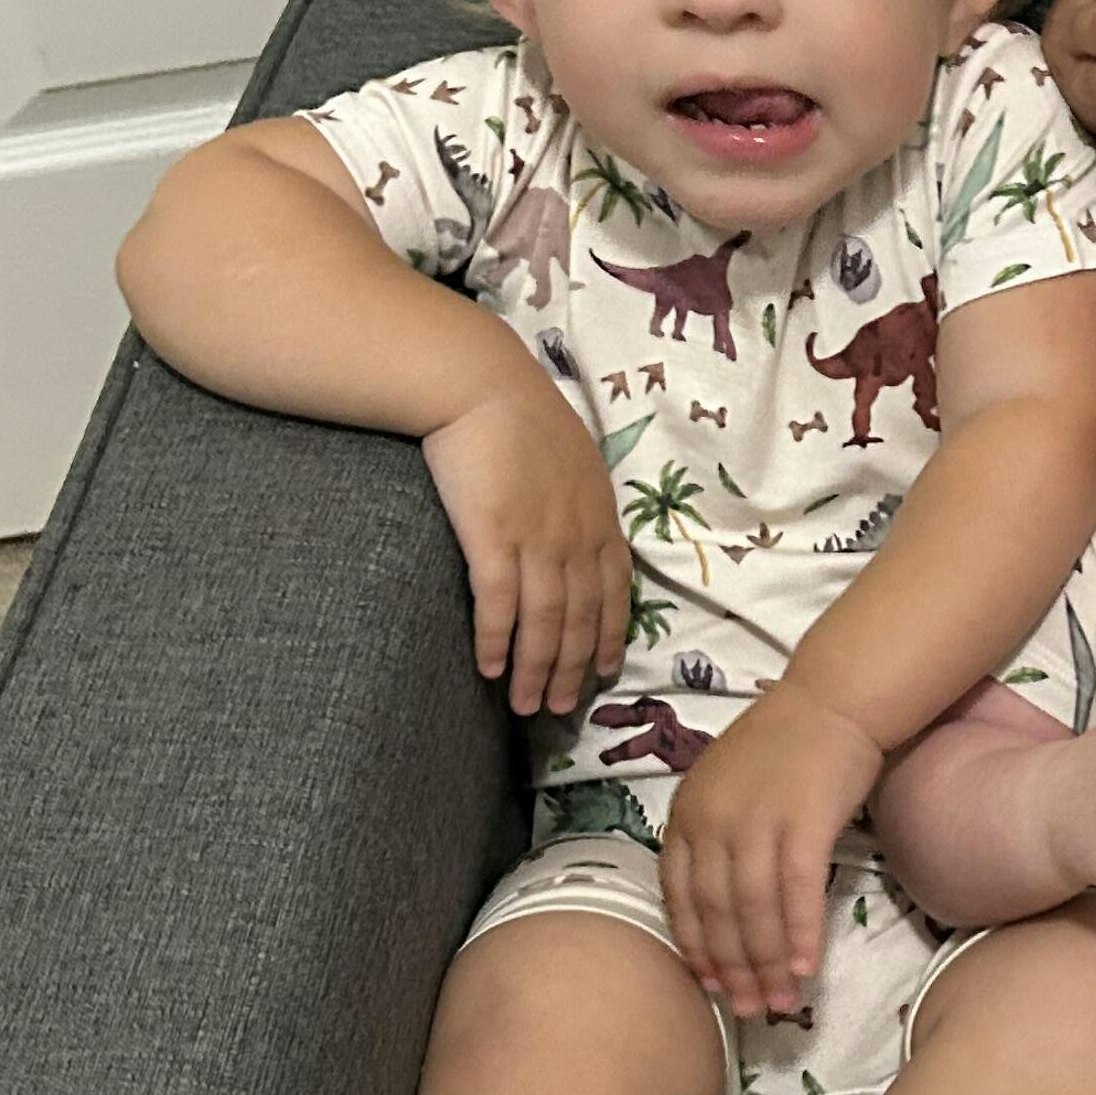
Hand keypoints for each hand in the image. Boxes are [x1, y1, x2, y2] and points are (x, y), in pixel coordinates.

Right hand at [418, 375, 632, 717]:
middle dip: (572, 669)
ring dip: (537, 669)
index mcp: (600, 518)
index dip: (607, 636)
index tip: (602, 671)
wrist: (481, 385)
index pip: (614, 593)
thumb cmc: (522, 415)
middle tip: (560, 709)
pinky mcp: (493, 539)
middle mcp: (576, 537)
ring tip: (527, 705)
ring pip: (544, 622)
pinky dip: (498, 641)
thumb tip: (575, 532)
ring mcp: (537, 540)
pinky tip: (490, 668)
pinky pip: (500, 605)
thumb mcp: (573, 460)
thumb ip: (579, 503)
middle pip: (580, 618)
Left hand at [663, 679, 886, 1020]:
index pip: (679, 896)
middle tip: (748, 1010)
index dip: (694, 947)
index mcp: (686, 814)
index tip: (708, 985)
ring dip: (768, 963)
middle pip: (716, 912)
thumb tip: (719, 910)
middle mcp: (711, 820)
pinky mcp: (802, 820)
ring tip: (780, 1001)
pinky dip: (800, 934)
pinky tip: (807, 966)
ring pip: (754, 910)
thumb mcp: (725, 789)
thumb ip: (714, 840)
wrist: (833, 701)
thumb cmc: (784, 748)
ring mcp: (755, 819)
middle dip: (732, 969)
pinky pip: (796, 891)